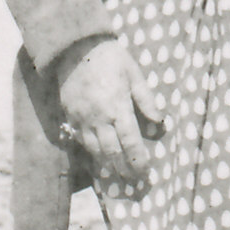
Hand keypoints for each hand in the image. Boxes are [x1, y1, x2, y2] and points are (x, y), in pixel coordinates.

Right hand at [55, 36, 166, 192]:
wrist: (75, 47)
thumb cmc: (110, 59)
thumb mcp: (134, 75)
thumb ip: (146, 100)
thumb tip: (159, 123)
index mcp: (118, 107)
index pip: (130, 142)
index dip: (139, 161)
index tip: (145, 173)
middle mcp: (99, 117)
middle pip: (112, 153)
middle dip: (124, 170)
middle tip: (134, 182)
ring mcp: (82, 119)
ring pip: (95, 151)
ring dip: (107, 166)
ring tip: (118, 176)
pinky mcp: (70, 116)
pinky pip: (81, 141)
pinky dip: (92, 153)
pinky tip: (100, 159)